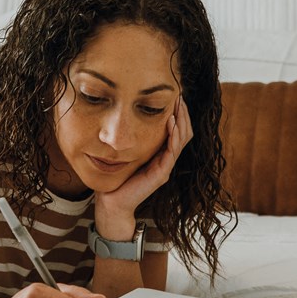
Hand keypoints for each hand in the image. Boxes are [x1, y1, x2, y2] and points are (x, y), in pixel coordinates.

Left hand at [93, 96, 193, 237]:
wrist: (112, 202)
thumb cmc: (117, 176)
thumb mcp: (127, 151)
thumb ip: (133, 137)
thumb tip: (127, 113)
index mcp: (161, 153)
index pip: (177, 130)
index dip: (179, 113)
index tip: (176, 95)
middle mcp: (166, 159)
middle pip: (184, 133)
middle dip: (183, 113)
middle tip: (181, 95)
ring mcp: (166, 167)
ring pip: (181, 140)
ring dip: (181, 121)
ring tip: (179, 104)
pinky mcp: (161, 174)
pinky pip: (172, 152)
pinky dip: (173, 136)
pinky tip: (171, 122)